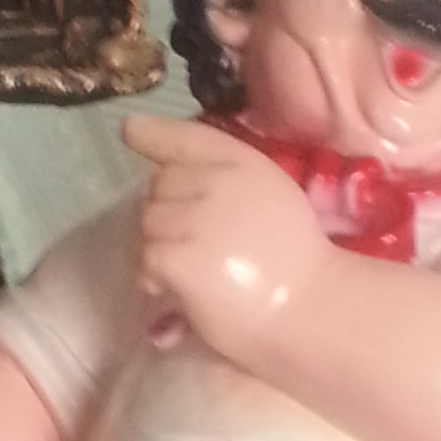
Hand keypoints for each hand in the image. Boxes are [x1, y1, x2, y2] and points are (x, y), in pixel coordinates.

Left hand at [124, 113, 332, 365]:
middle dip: (165, 215)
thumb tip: (176, 182)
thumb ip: (231, 182)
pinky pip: (146, 259)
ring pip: (147, 225)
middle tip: (191, 248)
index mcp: (245, 164)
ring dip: (159, 250)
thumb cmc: (297, 264)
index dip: (154, 134)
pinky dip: (154, 279)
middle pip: (158, 187)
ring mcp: (195, 219)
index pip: (188, 138)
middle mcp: (217, 182)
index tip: (130, 131)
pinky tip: (178, 292)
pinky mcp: (177, 257)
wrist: (310, 309)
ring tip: (190, 274)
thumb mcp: (273, 199)